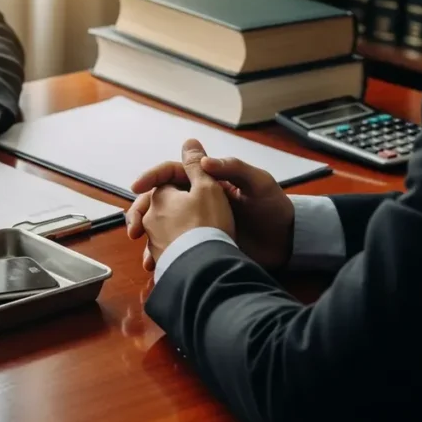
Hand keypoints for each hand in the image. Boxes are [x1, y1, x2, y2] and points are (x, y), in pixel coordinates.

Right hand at [128, 143, 294, 271]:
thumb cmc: (275, 209)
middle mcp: (198, 199)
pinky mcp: (200, 243)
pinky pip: (173, 245)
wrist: (287, 244)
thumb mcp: (259, 184)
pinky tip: (155, 263)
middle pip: (159, 199)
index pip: (172, 172)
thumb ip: (233, 169)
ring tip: (142, 247)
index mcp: (208, 180)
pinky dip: (161, 252)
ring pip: (161, 224)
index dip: (153, 177)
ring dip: (147, 234)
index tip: (137, 187)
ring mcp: (197, 222)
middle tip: (134, 227)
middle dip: (142, 211)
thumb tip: (201, 158)